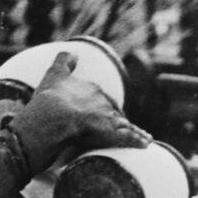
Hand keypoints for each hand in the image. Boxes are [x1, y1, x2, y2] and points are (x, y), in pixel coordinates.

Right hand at [9, 51, 151, 171]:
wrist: (54, 116)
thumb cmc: (51, 98)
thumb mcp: (54, 74)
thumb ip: (63, 62)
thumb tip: (73, 52)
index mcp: (92, 88)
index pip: (101, 98)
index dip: (100, 107)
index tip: (100, 113)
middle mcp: (104, 102)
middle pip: (114, 112)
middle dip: (118, 120)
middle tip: (119, 129)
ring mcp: (110, 118)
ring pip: (125, 125)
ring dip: (134, 131)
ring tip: (143, 137)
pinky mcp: (114, 134)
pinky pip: (130, 137)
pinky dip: (138, 140)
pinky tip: (146, 144)